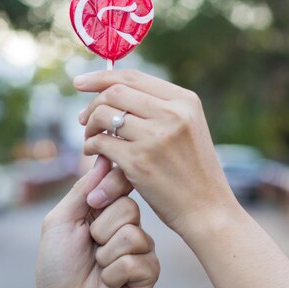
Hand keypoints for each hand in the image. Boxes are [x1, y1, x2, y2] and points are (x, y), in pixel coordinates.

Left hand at [34, 155, 159, 287]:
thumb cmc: (56, 266)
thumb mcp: (61, 221)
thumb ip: (84, 190)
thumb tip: (103, 158)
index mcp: (109, 212)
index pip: (124, 183)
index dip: (110, 191)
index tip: (92, 206)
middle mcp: (129, 228)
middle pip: (129, 209)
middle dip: (100, 231)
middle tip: (90, 248)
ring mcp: (141, 252)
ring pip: (133, 236)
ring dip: (105, 256)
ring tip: (98, 268)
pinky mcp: (149, 276)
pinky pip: (138, 263)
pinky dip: (114, 274)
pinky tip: (109, 284)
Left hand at [75, 70, 236, 237]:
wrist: (208, 210)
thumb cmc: (193, 172)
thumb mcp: (188, 129)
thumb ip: (160, 109)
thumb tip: (115, 91)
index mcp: (184, 101)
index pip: (133, 77)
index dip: (101, 77)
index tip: (81, 82)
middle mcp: (172, 113)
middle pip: (114, 92)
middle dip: (92, 103)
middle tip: (83, 119)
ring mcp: (155, 137)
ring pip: (104, 115)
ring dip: (90, 126)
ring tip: (91, 139)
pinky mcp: (139, 161)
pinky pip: (101, 142)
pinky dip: (91, 146)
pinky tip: (94, 154)